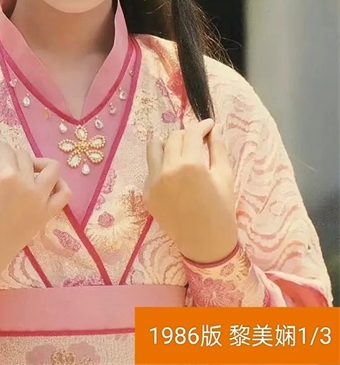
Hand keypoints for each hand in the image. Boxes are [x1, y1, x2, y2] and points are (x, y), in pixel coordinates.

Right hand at [0, 139, 70, 286]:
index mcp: (6, 177)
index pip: (4, 150)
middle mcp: (28, 186)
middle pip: (24, 156)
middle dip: (9, 154)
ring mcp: (41, 201)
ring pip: (51, 168)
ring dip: (38, 163)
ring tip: (24, 169)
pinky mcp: (47, 215)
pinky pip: (64, 194)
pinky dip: (58, 185)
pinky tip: (44, 184)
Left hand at [143, 119, 237, 263]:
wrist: (206, 245)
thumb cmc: (221, 210)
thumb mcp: (225, 176)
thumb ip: (218, 148)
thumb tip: (215, 127)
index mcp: (190, 165)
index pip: (192, 133)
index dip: (202, 126)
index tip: (210, 126)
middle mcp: (167, 170)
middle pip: (173, 137)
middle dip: (187, 135)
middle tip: (199, 142)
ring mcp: (153, 182)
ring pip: (154, 147)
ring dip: (168, 144)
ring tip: (181, 152)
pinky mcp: (146, 193)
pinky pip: (151, 168)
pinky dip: (162, 164)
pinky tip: (175, 174)